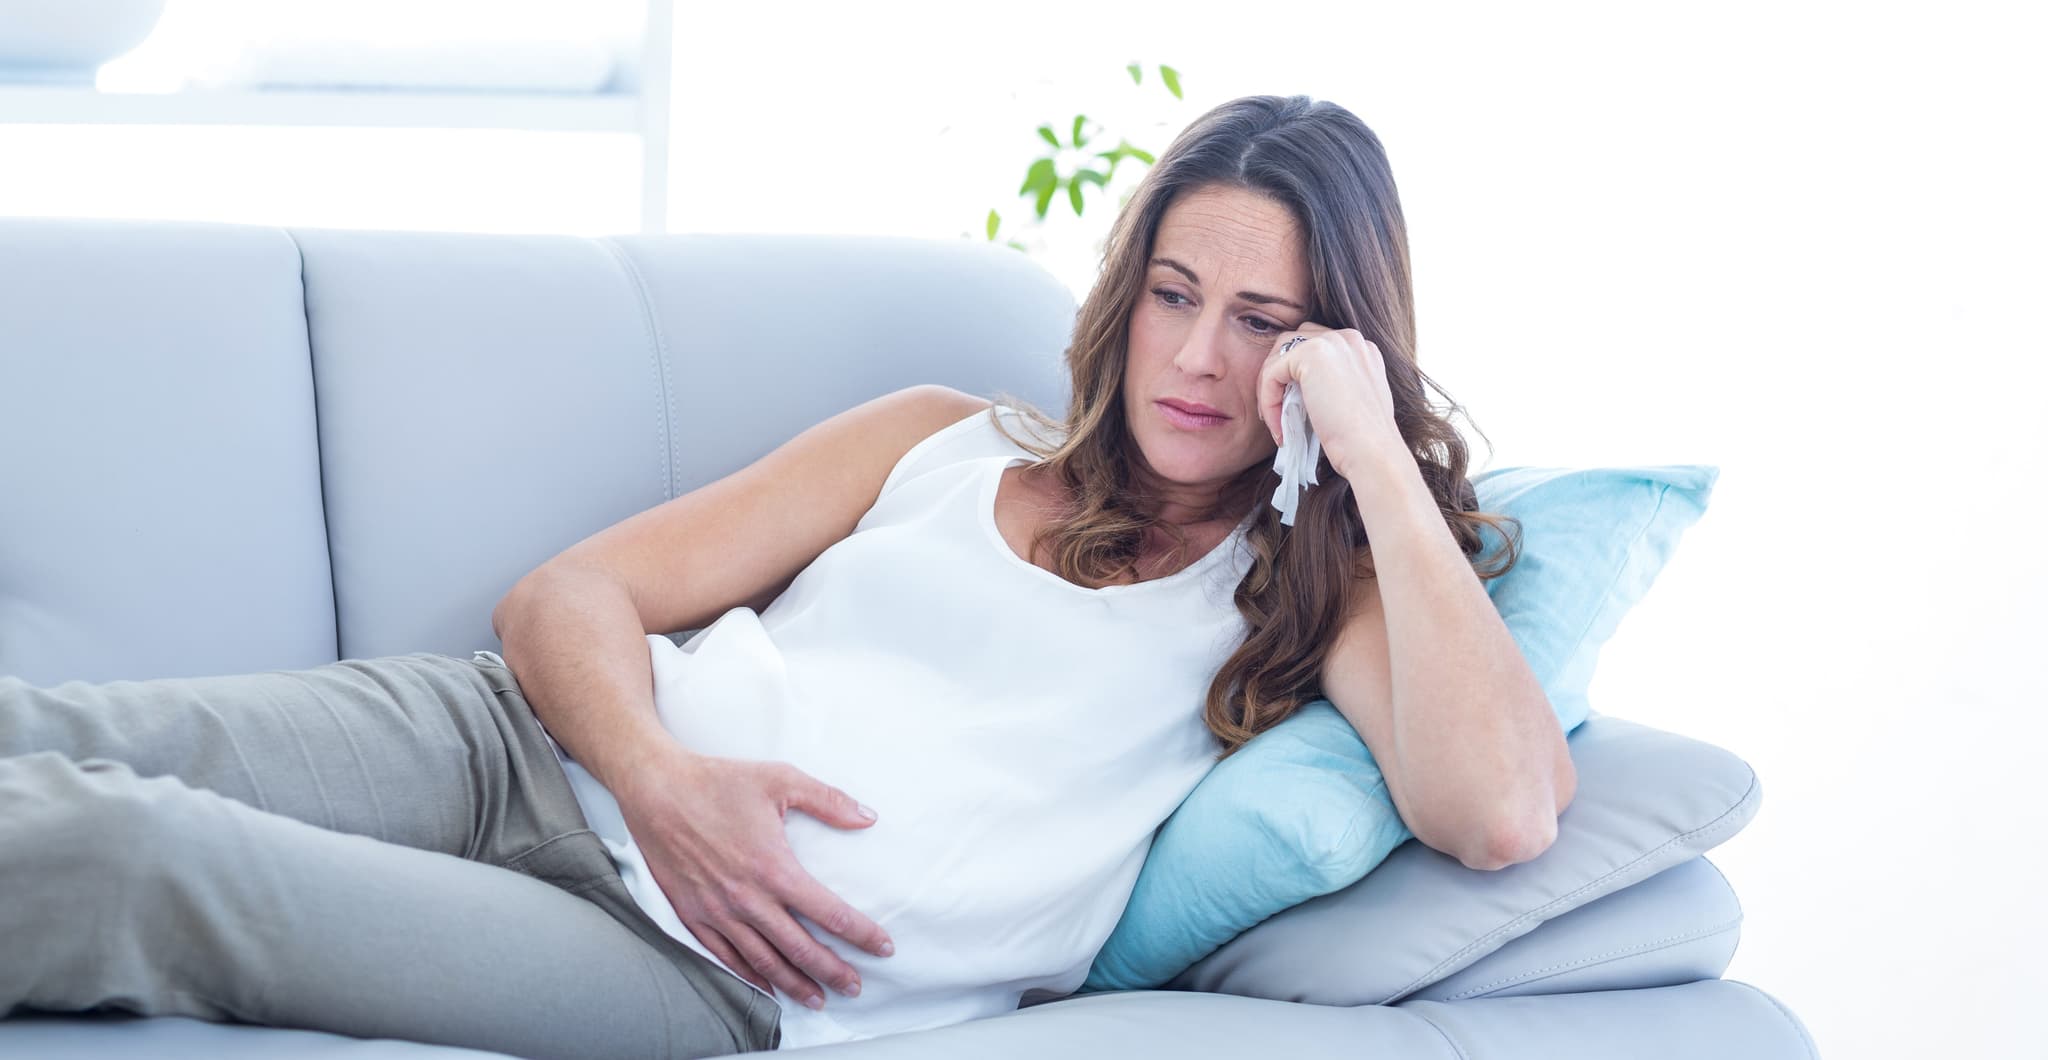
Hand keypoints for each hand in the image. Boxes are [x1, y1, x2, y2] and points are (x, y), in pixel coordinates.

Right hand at [612, 743, 893, 1009]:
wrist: (657, 790)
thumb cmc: (718, 781)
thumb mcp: (780, 779)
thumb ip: (829, 800)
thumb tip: (868, 818)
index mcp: (775, 868)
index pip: (829, 913)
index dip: (860, 934)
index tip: (883, 947)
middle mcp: (748, 898)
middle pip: (800, 948)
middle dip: (832, 971)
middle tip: (855, 987)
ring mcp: (719, 912)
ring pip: (764, 961)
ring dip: (795, 983)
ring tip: (818, 998)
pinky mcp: (694, 915)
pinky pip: (727, 957)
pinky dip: (751, 976)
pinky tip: (768, 987)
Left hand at [1255, 322, 1405, 480]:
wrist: (1371, 451)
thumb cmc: (1362, 440)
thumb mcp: (1351, 402)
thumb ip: (1333, 386)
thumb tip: (1300, 391)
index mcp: (1360, 349)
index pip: (1315, 347)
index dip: (1296, 377)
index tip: (1291, 410)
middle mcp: (1348, 338)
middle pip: (1294, 343)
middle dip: (1279, 376)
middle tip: (1275, 412)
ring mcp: (1332, 342)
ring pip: (1279, 356)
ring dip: (1270, 389)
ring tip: (1275, 422)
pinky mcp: (1312, 353)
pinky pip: (1272, 373)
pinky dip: (1268, 400)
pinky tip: (1278, 428)